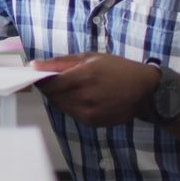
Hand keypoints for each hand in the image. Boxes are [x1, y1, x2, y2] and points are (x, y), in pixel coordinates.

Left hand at [33, 53, 159, 126]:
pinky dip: (72, 106)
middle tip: (61, 80)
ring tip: (76, 88)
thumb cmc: (118, 69)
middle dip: (52, 88)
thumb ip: (61, 62)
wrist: (144, 91)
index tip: (41, 76)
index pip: (50, 84)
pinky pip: (72, 114)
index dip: (42, 80)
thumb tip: (34, 65)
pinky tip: (84, 98)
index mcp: (84, 76)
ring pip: (61, 106)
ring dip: (61, 97)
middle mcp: (85, 96)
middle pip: (53, 96)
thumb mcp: (90, 57)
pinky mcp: (92, 122)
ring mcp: (89, 112)